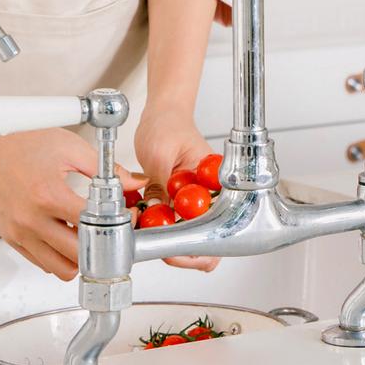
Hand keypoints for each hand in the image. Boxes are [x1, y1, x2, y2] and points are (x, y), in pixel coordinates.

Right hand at [0, 129, 143, 280]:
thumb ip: (108, 169)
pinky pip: (39, 261)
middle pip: (77, 255)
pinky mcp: (10, 237)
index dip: (116, 223)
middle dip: (100, 244)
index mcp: (49, 196)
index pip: (92, 227)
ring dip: (78, 256)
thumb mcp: (74, 149)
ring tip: (89, 234)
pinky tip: (69, 234)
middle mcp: (30, 220)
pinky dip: (58, 255)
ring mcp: (18, 232)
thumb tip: (135, 182)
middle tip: (111, 230)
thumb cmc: (27, 140)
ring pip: (58, 268)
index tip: (125, 218)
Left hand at [133, 106, 219, 271]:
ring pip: (188, 237)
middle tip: (157, 247)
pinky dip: (157, 229)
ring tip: (145, 229)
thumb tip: (155, 217)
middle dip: (181, 250)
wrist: (163, 114)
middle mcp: (209, 195)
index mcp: (216, 180)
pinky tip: (144, 221)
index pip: (221, 222)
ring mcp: (195, 201)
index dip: (199, 244)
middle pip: (207, 239)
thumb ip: (160, 188)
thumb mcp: (159, 155)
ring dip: (166, 240)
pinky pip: (172, 226)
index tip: (174, 248)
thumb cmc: (168, 125)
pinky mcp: (180, 202)